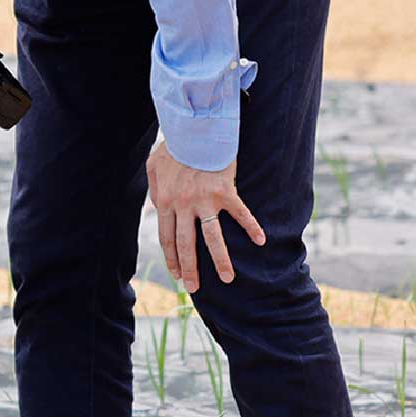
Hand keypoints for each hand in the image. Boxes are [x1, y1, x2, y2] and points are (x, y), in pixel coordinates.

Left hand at [145, 141, 265, 293]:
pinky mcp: (225, 192)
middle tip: (195, 288)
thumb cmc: (174, 147)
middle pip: (187, 244)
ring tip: (228, 279)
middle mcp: (184, 205)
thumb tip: (158, 208)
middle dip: (191, 269)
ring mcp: (205, 200)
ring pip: (212, 238)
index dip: (173, 258)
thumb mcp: (154, 167)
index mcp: (166, 201)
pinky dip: (252, 227)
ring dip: (220, 260)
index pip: (168, 238)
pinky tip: (261, 241)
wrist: (194, 128)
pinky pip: (241, 213)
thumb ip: (155, 190)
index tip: (178, 275)